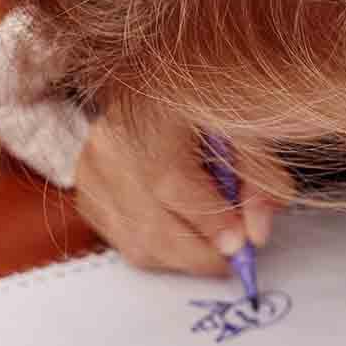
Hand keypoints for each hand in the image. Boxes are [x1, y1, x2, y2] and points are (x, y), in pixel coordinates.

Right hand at [75, 113, 293, 275]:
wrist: (155, 89)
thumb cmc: (201, 106)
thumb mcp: (243, 126)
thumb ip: (259, 176)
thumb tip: (256, 233)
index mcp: (146, 114)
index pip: (171, 182)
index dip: (209, 221)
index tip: (241, 244)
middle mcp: (108, 144)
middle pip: (152, 224)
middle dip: (201, 253)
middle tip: (235, 255)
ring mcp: (91, 171)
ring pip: (138, 242)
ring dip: (182, 256)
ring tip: (211, 242)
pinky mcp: (87, 192)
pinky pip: (123, 242)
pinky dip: (159, 249)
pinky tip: (180, 230)